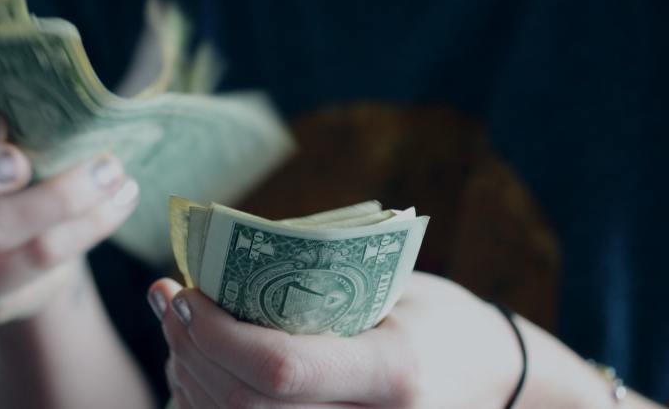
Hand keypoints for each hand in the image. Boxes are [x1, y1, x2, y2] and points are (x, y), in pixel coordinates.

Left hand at [148, 272, 524, 407]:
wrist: (499, 385)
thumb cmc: (442, 322)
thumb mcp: (393, 289)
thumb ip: (312, 287)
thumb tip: (213, 274)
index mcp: (393, 374)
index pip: (279, 370)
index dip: (215, 335)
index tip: (185, 292)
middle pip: (243, 406)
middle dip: (190, 350)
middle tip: (169, 299)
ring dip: (189, 379)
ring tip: (181, 330)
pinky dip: (210, 405)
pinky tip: (202, 369)